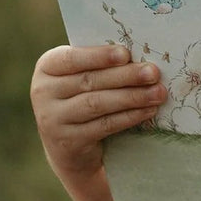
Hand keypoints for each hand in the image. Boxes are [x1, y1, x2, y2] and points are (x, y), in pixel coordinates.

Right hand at [30, 45, 166, 190]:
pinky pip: (103, 125)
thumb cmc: (83, 97)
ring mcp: (52, 119)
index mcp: (47, 67)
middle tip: (153, 73)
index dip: (99, 56)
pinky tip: (148, 111)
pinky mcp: (67, 142)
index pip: (71, 58)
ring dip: (132, 97)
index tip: (125, 54)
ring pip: (97, 104)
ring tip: (157, 93)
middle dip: (126, 76)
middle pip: (89, 81)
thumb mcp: (83, 78)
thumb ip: (102, 65)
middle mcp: (43, 92)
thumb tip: (142, 57)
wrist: (69, 146)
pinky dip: (129, 117)